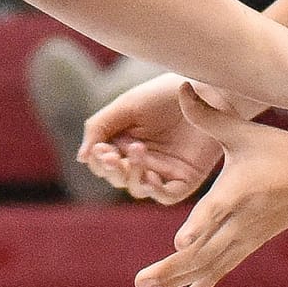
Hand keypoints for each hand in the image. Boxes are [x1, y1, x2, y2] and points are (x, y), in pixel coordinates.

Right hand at [79, 71, 224, 203]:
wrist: (206, 91)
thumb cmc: (164, 93)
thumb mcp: (126, 106)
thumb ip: (99, 128)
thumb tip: (81, 158)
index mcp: (123, 140)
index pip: (102, 161)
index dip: (98, 159)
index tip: (101, 150)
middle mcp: (141, 159)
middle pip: (116, 177)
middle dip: (112, 169)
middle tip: (113, 157)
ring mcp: (162, 171)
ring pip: (137, 188)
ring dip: (132, 176)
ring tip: (137, 155)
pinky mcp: (184, 180)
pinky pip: (166, 196)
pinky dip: (156, 190)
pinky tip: (152, 176)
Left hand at [134, 84, 287, 286]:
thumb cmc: (277, 147)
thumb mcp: (242, 129)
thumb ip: (207, 115)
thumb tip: (178, 87)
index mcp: (240, 189)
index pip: (216, 210)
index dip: (198, 226)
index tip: (179, 243)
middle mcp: (243, 219)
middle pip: (205, 250)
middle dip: (172, 268)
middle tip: (140, 283)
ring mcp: (248, 236)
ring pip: (210, 265)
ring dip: (177, 279)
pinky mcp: (250, 244)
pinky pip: (222, 269)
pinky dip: (202, 286)